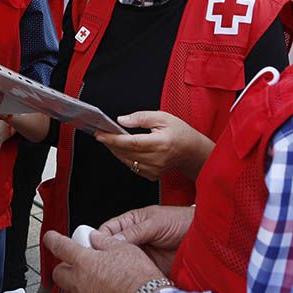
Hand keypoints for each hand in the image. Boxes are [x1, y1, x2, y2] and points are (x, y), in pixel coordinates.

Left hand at [44, 229, 165, 292]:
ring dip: (74, 286)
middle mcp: (78, 282)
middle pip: (59, 273)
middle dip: (65, 267)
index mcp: (83, 261)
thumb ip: (104, 242)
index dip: (53, 239)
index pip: (59, 246)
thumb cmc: (138, 278)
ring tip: (91, 283)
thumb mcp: (124, 249)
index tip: (50, 238)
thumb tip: (95, 237)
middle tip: (77, 264)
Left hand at [94, 111, 212, 180]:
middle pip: (126, 153)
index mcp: (160, 143)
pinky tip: (121, 149)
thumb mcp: (163, 117)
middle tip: (101, 134)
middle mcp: (156, 159)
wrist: (192, 152)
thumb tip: (122, 120)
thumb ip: (141, 117)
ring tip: (108, 140)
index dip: (113, 139)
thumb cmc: (180, 133)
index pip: (131, 142)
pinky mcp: (152, 175)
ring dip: (115, 151)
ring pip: (127, 161)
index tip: (100, 134)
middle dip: (110, 143)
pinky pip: (132, 167)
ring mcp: (154, 169)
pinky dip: (124, 158)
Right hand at [100, 205, 193, 274]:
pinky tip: (129, 282)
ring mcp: (141, 256)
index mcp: (131, 223)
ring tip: (114, 276)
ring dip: (117, 270)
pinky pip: (135, 276)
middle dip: (105, 258)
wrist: (205, 239)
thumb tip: (114, 240)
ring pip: (121, 265)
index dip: (98, 239)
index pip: (107, 231)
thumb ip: (135, 231)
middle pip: (111, 250)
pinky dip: (131, 280)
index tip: (93, 248)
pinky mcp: (149, 271)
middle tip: (101, 265)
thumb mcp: (156, 222)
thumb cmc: (182, 221)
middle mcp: (133, 240)